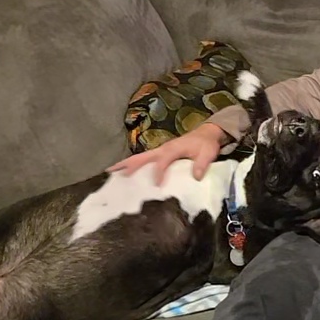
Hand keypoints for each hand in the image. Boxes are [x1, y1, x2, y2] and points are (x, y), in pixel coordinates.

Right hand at [108, 121, 228, 184]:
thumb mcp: (208, 153)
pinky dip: (133, 166)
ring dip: (126, 165)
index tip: (156, 185)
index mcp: (173, 149)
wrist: (207, 134)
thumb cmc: (206, 144)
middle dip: (128, 165)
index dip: (158, 173)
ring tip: (111, 173)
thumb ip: (202, 164)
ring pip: (140, 158)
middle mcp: (163, 149)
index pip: (162, 161)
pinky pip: (145, 161)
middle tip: (113, 173)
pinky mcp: (161, 154)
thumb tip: (196, 177)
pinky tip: (125, 173)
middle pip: (142, 157)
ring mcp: (160, 151)